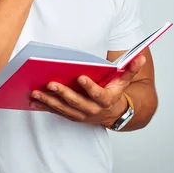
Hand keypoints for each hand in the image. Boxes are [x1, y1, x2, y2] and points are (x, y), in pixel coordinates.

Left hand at [29, 55, 146, 125]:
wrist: (114, 114)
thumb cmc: (115, 93)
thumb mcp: (124, 81)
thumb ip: (130, 68)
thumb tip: (140, 56)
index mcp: (106, 100)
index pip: (98, 94)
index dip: (90, 87)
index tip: (81, 77)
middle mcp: (92, 110)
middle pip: (76, 102)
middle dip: (62, 93)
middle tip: (50, 84)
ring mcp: (80, 115)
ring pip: (63, 109)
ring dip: (48, 102)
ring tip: (35, 93)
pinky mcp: (71, 116)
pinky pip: (56, 112)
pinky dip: (44, 107)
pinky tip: (32, 101)